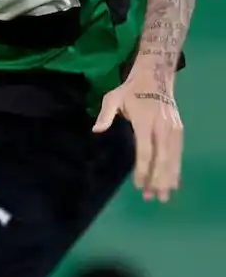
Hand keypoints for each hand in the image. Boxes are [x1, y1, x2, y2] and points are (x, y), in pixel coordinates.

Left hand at [93, 76, 183, 201]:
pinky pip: (179, 153)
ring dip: (169, 178)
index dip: (143, 170)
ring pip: (173, 158)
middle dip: (158, 180)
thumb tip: (96, 130)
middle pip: (162, 158)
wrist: (155, 78)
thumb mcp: (113, 98)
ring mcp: (173, 129)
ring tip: (164, 196)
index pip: (145, 150)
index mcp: (145, 121)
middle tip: (154, 198)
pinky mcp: (179, 131)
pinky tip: (173, 182)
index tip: (139, 185)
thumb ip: (105, 115)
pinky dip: (176, 169)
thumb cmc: (130, 90)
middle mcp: (162, 127)